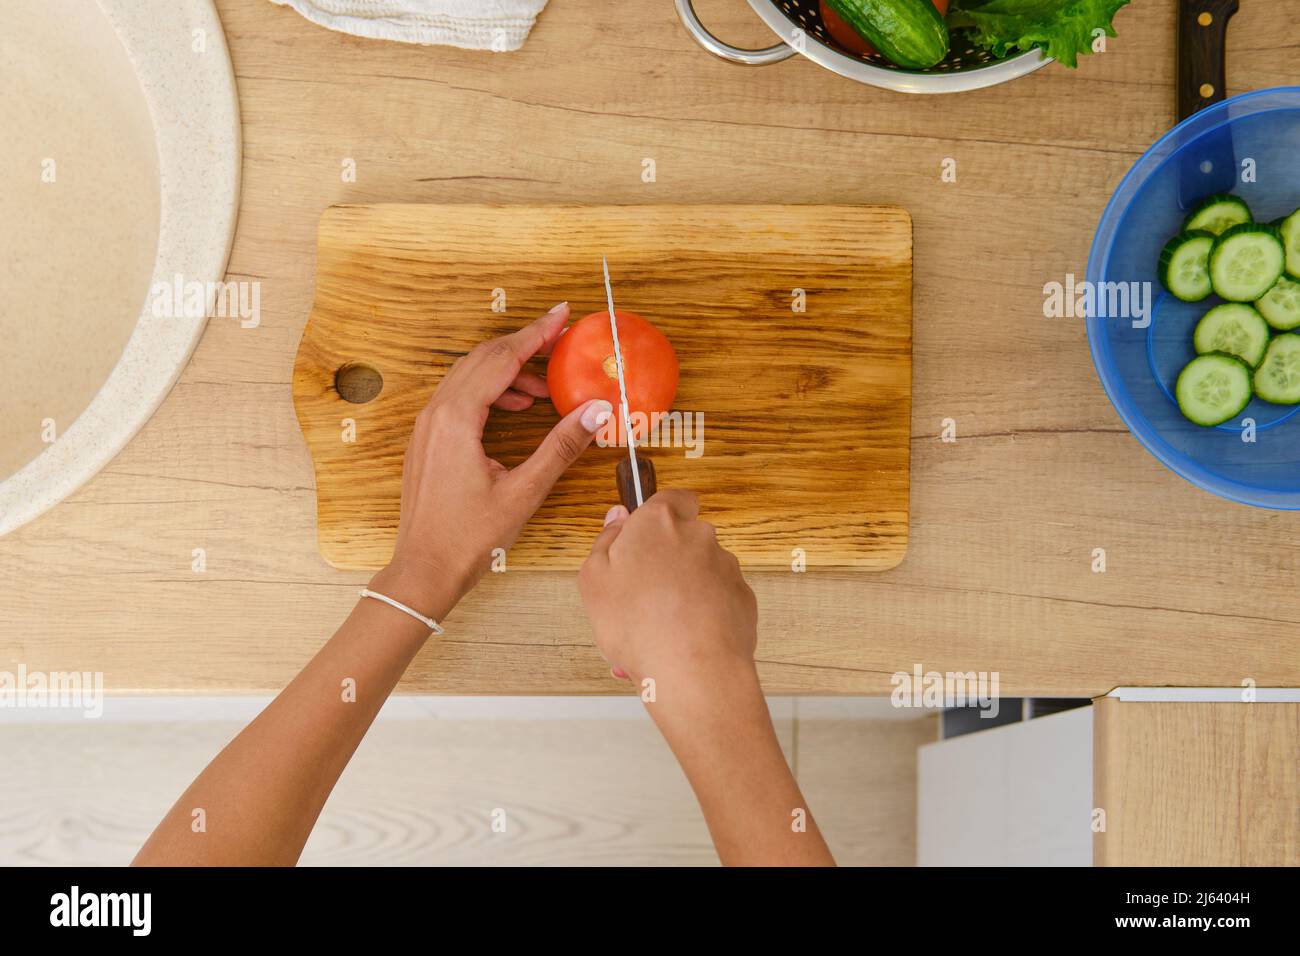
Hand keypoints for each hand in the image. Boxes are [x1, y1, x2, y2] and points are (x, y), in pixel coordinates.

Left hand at [371, 303, 612, 616]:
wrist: (424, 569)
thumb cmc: (468, 538)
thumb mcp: (525, 491)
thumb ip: (561, 446)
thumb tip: (596, 412)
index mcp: (457, 419)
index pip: (501, 358)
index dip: (536, 333)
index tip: (563, 314)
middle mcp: (437, 414)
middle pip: (484, 359)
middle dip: (525, 345)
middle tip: (561, 340)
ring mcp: (428, 426)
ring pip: (470, 376)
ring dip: (509, 370)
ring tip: (547, 387)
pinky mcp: (428, 439)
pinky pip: (460, 396)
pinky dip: (492, 390)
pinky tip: (517, 407)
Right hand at [578, 489, 757, 690]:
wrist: (691, 671)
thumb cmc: (637, 624)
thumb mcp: (593, 579)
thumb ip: (605, 540)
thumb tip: (618, 518)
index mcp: (661, 522)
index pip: (672, 498)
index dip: (657, 516)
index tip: (642, 539)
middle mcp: (699, 536)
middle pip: (682, 540)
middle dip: (664, 563)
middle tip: (639, 599)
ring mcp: (726, 567)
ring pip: (698, 573)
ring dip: (681, 593)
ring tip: (656, 631)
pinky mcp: (743, 598)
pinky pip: (717, 599)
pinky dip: (703, 614)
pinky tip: (682, 641)